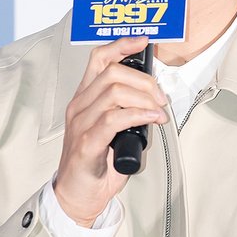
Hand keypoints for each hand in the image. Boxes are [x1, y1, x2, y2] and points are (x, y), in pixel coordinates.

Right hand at [54, 36, 166, 226]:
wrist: (76, 196)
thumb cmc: (96, 162)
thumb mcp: (111, 127)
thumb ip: (125, 108)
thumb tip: (155, 97)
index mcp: (84, 98)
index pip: (98, 59)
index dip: (121, 45)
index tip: (143, 40)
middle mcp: (79, 106)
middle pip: (112, 72)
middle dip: (144, 80)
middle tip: (160, 97)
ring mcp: (80, 124)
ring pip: (114, 92)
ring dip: (144, 98)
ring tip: (159, 111)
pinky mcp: (86, 143)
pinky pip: (113, 119)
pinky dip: (138, 115)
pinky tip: (151, 120)